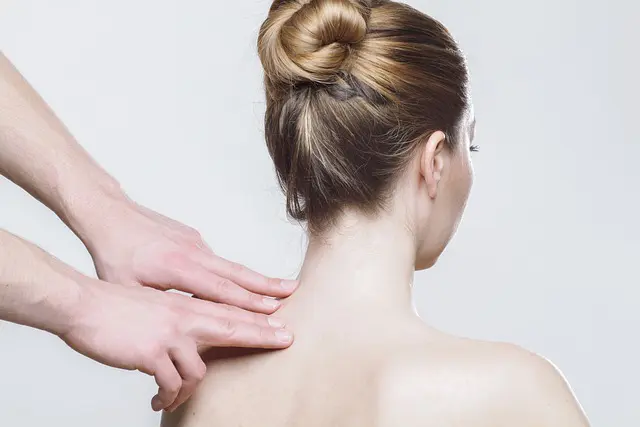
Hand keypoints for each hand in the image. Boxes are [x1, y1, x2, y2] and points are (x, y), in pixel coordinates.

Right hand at [60, 278, 292, 411]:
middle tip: (287, 340)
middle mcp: (184, 317)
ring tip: (172, 398)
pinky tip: (159, 400)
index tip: (282, 322)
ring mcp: (170, 335)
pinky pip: (171, 384)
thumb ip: (180, 319)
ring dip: (189, 391)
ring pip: (199, 371)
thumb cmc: (118, 307)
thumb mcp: (158, 307)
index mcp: (186, 306)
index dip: (259, 318)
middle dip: (263, 336)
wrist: (85, 305)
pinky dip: (168, 397)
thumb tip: (195, 337)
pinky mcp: (152, 354)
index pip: (231, 312)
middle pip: (234, 327)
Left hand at [84, 196, 297, 313]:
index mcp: (178, 268)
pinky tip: (249, 283)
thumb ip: (158, 308)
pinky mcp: (193, 238)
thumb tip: (180, 329)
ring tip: (283, 288)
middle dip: (267, 286)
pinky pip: (219, 259)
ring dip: (258, 279)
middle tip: (294, 293)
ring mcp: (196, 243)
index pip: (220, 290)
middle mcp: (193, 253)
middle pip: (237, 273)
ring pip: (232, 265)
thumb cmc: (114, 253)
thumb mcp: (126, 289)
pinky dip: (238, 272)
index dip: (248, 303)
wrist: (109, 214)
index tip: (273, 311)